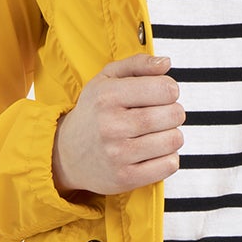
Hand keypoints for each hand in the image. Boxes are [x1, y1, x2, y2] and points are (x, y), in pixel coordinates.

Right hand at [53, 54, 184, 200]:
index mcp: (107, 96)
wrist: (67, 154)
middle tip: (162, 115)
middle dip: (174, 113)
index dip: (170, 90)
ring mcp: (118, 154)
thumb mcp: (107, 79)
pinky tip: (154, 153)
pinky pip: (169, 165)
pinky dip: (169, 158)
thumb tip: (167, 63)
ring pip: (174, 140)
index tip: (161, 95)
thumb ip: (138, 64)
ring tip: (157, 134)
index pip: (165, 89)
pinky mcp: (126, 178)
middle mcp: (111, 125)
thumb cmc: (94, 112)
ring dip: (172, 135)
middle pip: (173, 115)